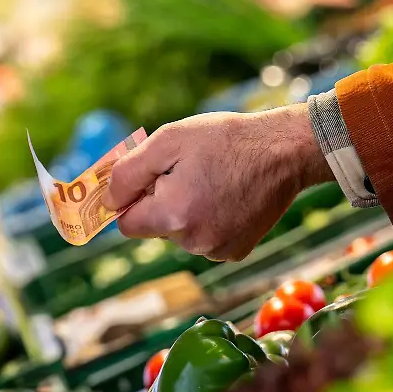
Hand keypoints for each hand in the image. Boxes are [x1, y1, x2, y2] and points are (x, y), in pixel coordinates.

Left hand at [105, 103, 332, 261]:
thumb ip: (128, 172)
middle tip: (188, 172)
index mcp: (172, 215)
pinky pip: (206, 238)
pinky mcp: (236, 252)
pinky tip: (228, 196)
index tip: (147, 181)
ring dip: (187, 211)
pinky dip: (210, 220)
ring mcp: (217, 250)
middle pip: (156, 228)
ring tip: (213, 180)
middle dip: (162, 202)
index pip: (127, 225)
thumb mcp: (167, 140)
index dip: (133, 200)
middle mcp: (193, 241)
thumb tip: (107, 200)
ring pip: (181, 234)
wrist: (285, 151)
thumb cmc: (224, 139)